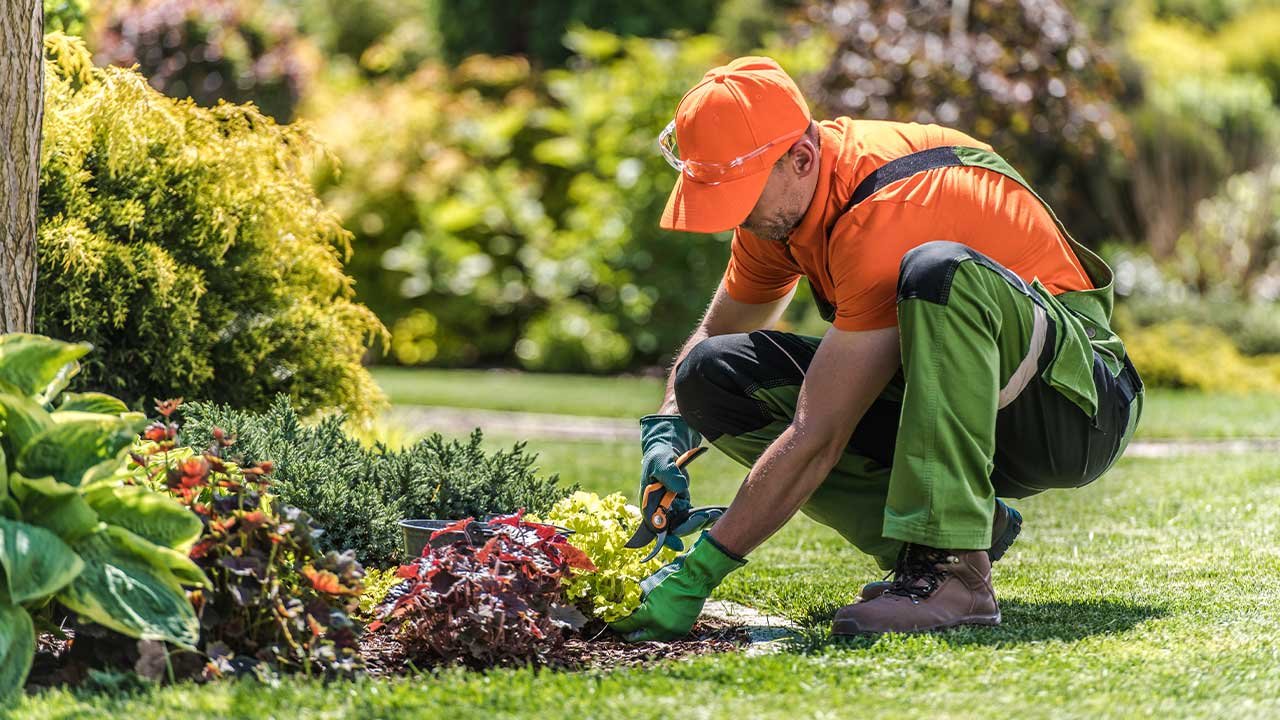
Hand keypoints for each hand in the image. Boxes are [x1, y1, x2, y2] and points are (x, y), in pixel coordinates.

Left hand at [609, 532, 745, 641]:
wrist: (696, 579)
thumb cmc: (670, 578)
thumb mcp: (647, 587)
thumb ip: (636, 600)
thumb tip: (624, 606)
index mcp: (650, 615)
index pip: (627, 625)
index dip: (617, 624)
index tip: (611, 622)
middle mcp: (660, 628)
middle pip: (637, 637)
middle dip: (628, 633)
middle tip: (622, 630)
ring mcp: (672, 632)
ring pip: (651, 637)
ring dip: (644, 632)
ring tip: (638, 628)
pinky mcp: (680, 631)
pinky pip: (664, 635)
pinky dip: (658, 630)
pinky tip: (653, 625)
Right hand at [639, 415, 701, 550]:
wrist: (666, 453)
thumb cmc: (659, 457)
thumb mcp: (661, 462)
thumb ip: (668, 474)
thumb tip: (680, 487)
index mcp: (648, 504)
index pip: (654, 527)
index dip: (665, 538)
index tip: (679, 544)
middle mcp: (658, 511)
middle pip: (672, 528)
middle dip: (689, 526)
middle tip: (705, 518)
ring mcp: (670, 510)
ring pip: (684, 524)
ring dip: (698, 522)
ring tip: (714, 514)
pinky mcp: (681, 507)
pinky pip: (692, 516)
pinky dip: (703, 516)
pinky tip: (716, 512)